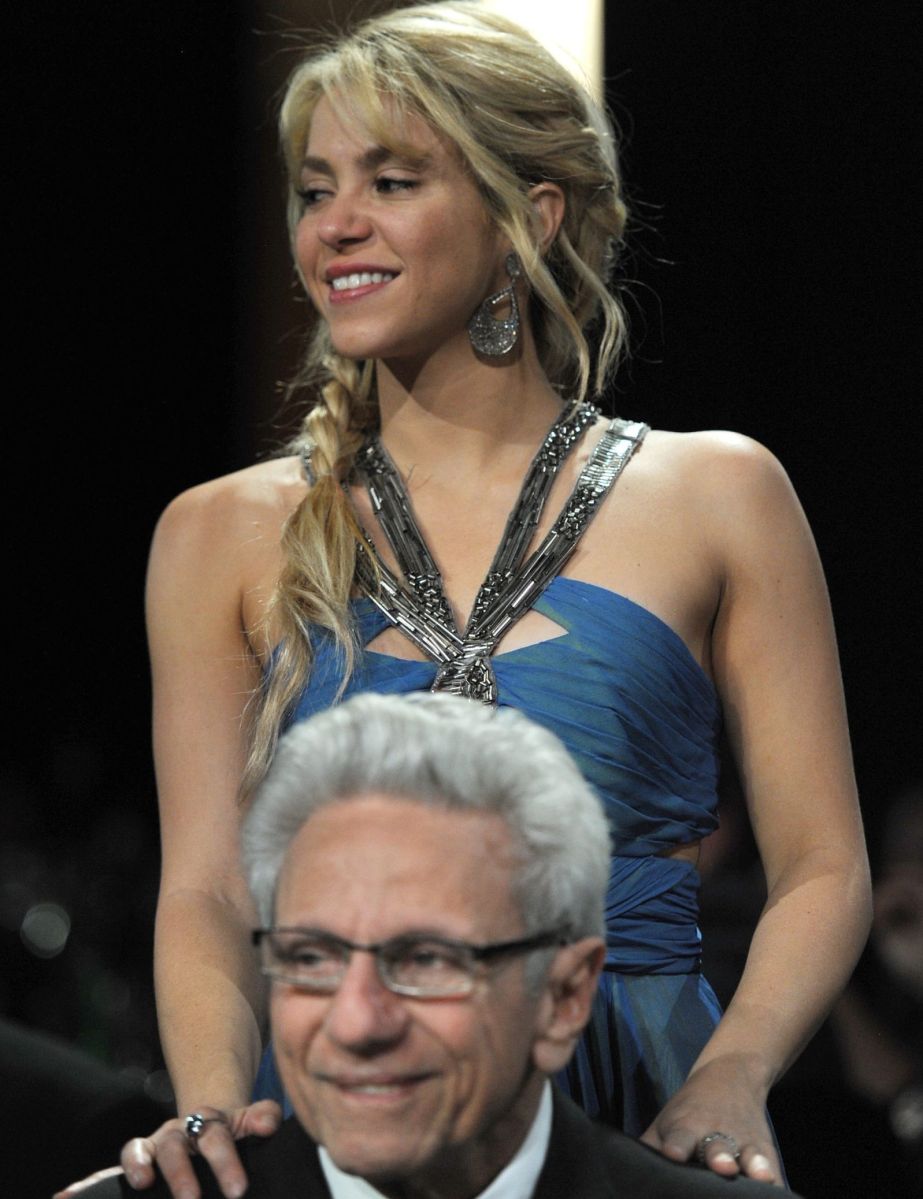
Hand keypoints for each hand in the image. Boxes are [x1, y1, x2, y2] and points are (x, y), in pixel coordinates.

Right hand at [53, 1100, 281, 1198]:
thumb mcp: (249, 1121)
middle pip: (175, 1148)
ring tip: (140, 1184)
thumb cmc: (232, 1130)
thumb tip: (271, 1120)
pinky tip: (63, 1197)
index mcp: (206, 1122)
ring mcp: (152, 1149)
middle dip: (181, 1174)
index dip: (226, 1162)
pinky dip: (84, 1186)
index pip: (216, 1137)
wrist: (207, 1121)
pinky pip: (107, 1174)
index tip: (238, 1190)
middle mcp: (175, 1133)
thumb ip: (259, 1118)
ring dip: (137, 1168)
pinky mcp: (135, 1167)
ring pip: (138, 1153)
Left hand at [640, 1058, 781, 1185]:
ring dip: (754, 1164)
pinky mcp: (766, 1151)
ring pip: (749, 1155)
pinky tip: (777, 1185)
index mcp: (686, 1126)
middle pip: (717, 1148)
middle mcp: (716, 1133)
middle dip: (719, 1158)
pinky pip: (774, 1168)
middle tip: (721, 1167)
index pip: (679, 1137)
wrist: (732, 1076)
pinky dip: (775, 1177)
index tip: (673, 1155)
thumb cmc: (689, 1109)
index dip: (676, 1146)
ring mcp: (744, 1142)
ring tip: (759, 1174)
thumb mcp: (666, 1120)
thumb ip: (648, 1145)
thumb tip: (622, 1166)